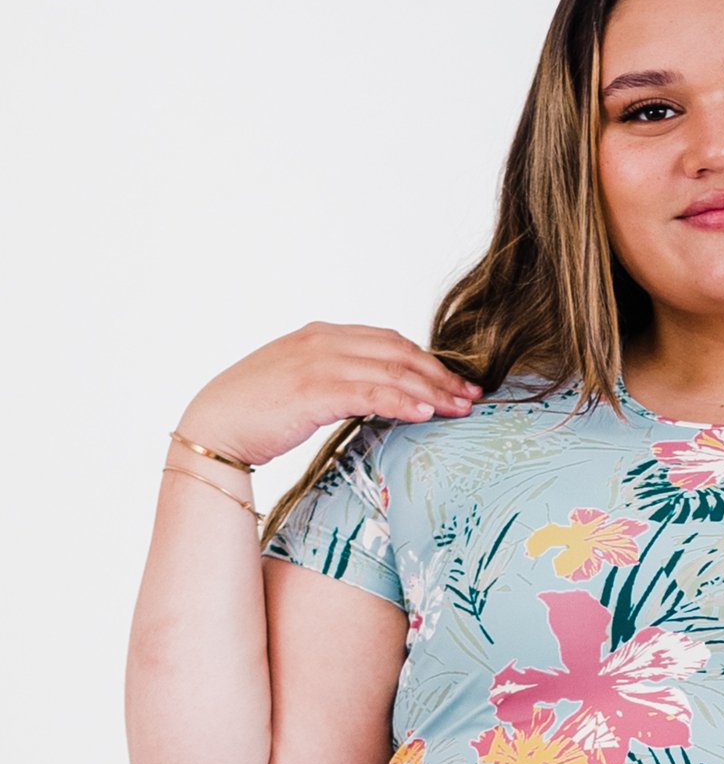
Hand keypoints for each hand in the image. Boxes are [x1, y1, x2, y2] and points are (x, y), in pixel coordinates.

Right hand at [176, 321, 486, 466]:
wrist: (212, 427)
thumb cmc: (257, 414)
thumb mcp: (304, 387)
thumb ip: (340, 381)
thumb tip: (381, 398)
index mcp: (322, 336)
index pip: (390, 341)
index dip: (428, 361)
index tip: (457, 383)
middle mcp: (323, 341)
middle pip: (399, 352)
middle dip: (441, 375)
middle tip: (472, 397)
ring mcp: (316, 363)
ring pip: (391, 371)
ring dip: (432, 390)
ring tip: (461, 409)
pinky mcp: (312, 390)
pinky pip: (370, 393)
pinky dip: (402, 401)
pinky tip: (425, 413)